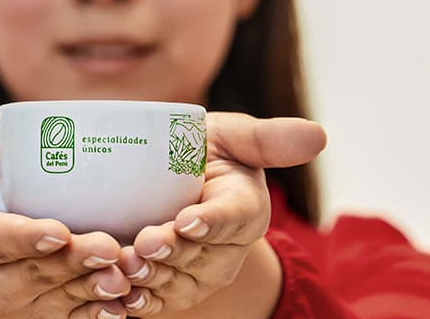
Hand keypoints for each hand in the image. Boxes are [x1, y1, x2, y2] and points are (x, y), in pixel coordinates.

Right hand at [0, 135, 130, 317]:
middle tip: (109, 248)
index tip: (57, 231)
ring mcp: (17, 298)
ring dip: (90, 292)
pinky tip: (122, 308)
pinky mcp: (43, 309)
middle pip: (28, 277)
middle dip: (68, 266)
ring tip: (123, 277)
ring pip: (54, 302)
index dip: (19, 239)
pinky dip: (96, 315)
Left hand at [115, 113, 325, 317]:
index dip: (212, 222)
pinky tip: (118, 298)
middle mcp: (226, 249)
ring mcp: (199, 274)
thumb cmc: (204, 153)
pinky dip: (138, 303)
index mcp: (244, 209)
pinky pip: (157, 302)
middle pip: (201, 256)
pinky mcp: (171, 288)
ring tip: (125, 266)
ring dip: (151, 279)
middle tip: (146, 242)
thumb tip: (317, 134)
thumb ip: (266, 139)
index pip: (234, 217)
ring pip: (177, 284)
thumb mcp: (230, 138)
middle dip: (173, 252)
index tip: (188, 220)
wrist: (170, 182)